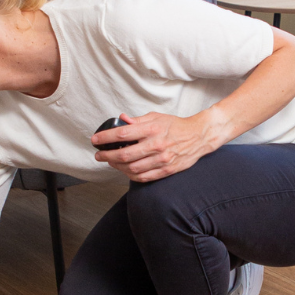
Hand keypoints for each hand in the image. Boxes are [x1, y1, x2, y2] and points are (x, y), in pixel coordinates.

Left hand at [94, 112, 222, 182]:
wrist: (199, 136)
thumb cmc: (176, 126)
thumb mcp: (157, 117)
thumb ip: (138, 120)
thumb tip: (122, 120)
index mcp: (152, 129)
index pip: (123, 134)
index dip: (105, 138)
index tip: (95, 140)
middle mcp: (156, 145)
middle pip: (124, 154)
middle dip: (107, 155)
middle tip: (99, 155)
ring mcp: (162, 159)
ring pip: (132, 168)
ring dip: (117, 166)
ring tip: (111, 162)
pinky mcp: (167, 170)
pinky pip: (144, 177)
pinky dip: (131, 176)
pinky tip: (125, 171)